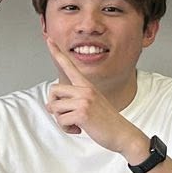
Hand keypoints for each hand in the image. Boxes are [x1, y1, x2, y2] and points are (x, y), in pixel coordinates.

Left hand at [43, 39, 136, 153]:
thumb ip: (71, 102)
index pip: (69, 66)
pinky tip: (79, 129)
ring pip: (55, 107)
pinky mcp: (82, 113)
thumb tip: (49, 106)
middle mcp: (85, 89)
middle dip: (54, 106)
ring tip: (76, 124)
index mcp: (87, 85)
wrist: (123, 134)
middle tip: (66, 115)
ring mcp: (84, 100)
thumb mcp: (90, 105)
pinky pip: (61, 120)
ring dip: (61, 120)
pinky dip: (67, 128)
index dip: (57, 52)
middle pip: (53, 90)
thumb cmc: (106, 121)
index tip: (49, 38)